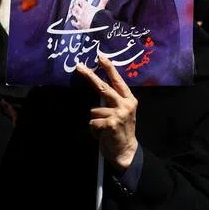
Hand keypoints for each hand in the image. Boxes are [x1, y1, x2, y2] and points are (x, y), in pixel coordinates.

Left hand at [70, 0, 110, 30]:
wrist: (96, 27)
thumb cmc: (99, 17)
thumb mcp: (102, 7)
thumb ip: (103, 1)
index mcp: (87, 7)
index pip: (81, 1)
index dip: (80, 0)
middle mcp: (82, 12)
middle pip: (76, 7)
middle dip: (75, 6)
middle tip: (75, 5)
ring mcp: (80, 19)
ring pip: (74, 14)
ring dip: (73, 12)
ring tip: (73, 11)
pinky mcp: (79, 25)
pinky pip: (74, 23)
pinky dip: (73, 22)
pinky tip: (72, 22)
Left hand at [76, 55, 138, 170]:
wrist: (126, 152)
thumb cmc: (121, 131)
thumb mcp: (123, 113)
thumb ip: (115, 101)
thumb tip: (100, 88)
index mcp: (129, 100)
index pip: (118, 81)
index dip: (109, 69)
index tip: (101, 57)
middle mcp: (125, 104)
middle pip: (103, 88)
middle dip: (90, 76)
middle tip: (79, 67)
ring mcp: (118, 113)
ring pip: (94, 111)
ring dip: (95, 121)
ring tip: (104, 130)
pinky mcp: (110, 123)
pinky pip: (92, 122)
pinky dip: (94, 130)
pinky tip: (102, 135)